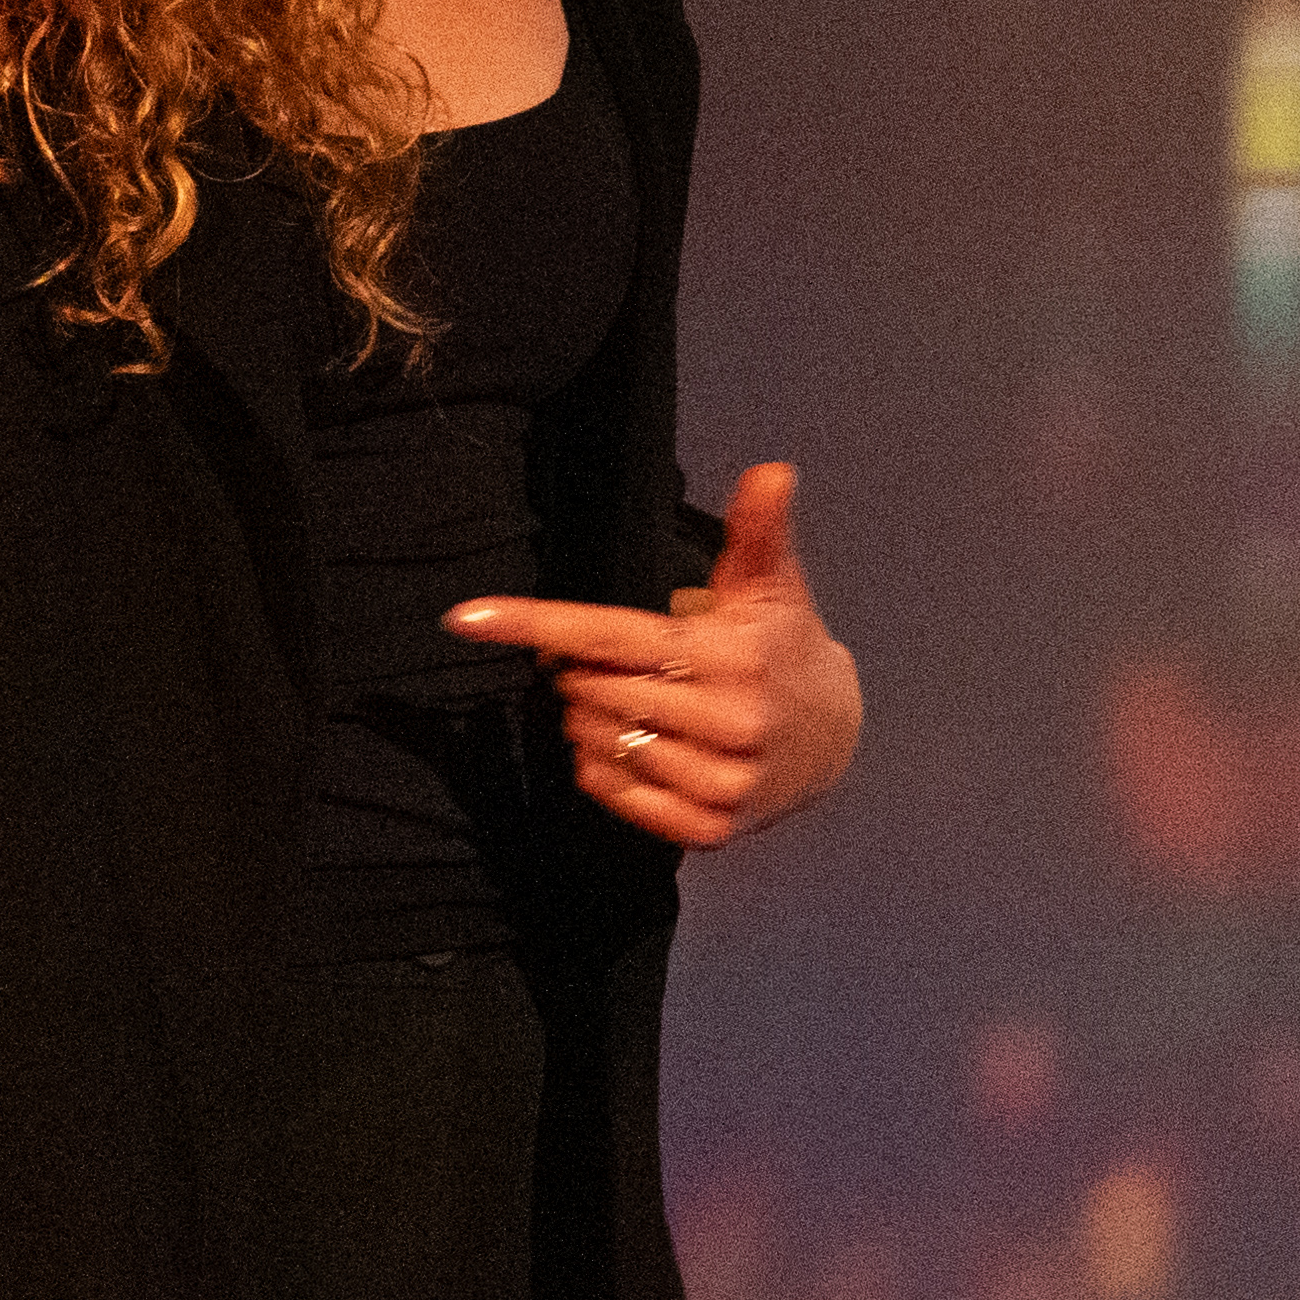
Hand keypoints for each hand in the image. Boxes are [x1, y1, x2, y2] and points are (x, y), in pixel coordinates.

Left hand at [452, 460, 863, 852]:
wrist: (835, 737)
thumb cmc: (781, 646)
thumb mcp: (771, 585)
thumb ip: (757, 528)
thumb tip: (771, 471)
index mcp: (734, 656)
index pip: (611, 635)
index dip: (535, 624)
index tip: (465, 617)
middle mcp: (731, 721)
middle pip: (593, 691)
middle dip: (577, 671)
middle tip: (602, 661)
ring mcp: (722, 781)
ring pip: (598, 744)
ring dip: (586, 719)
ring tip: (624, 698)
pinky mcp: (713, 828)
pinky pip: (615, 796)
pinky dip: (600, 768)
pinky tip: (625, 743)